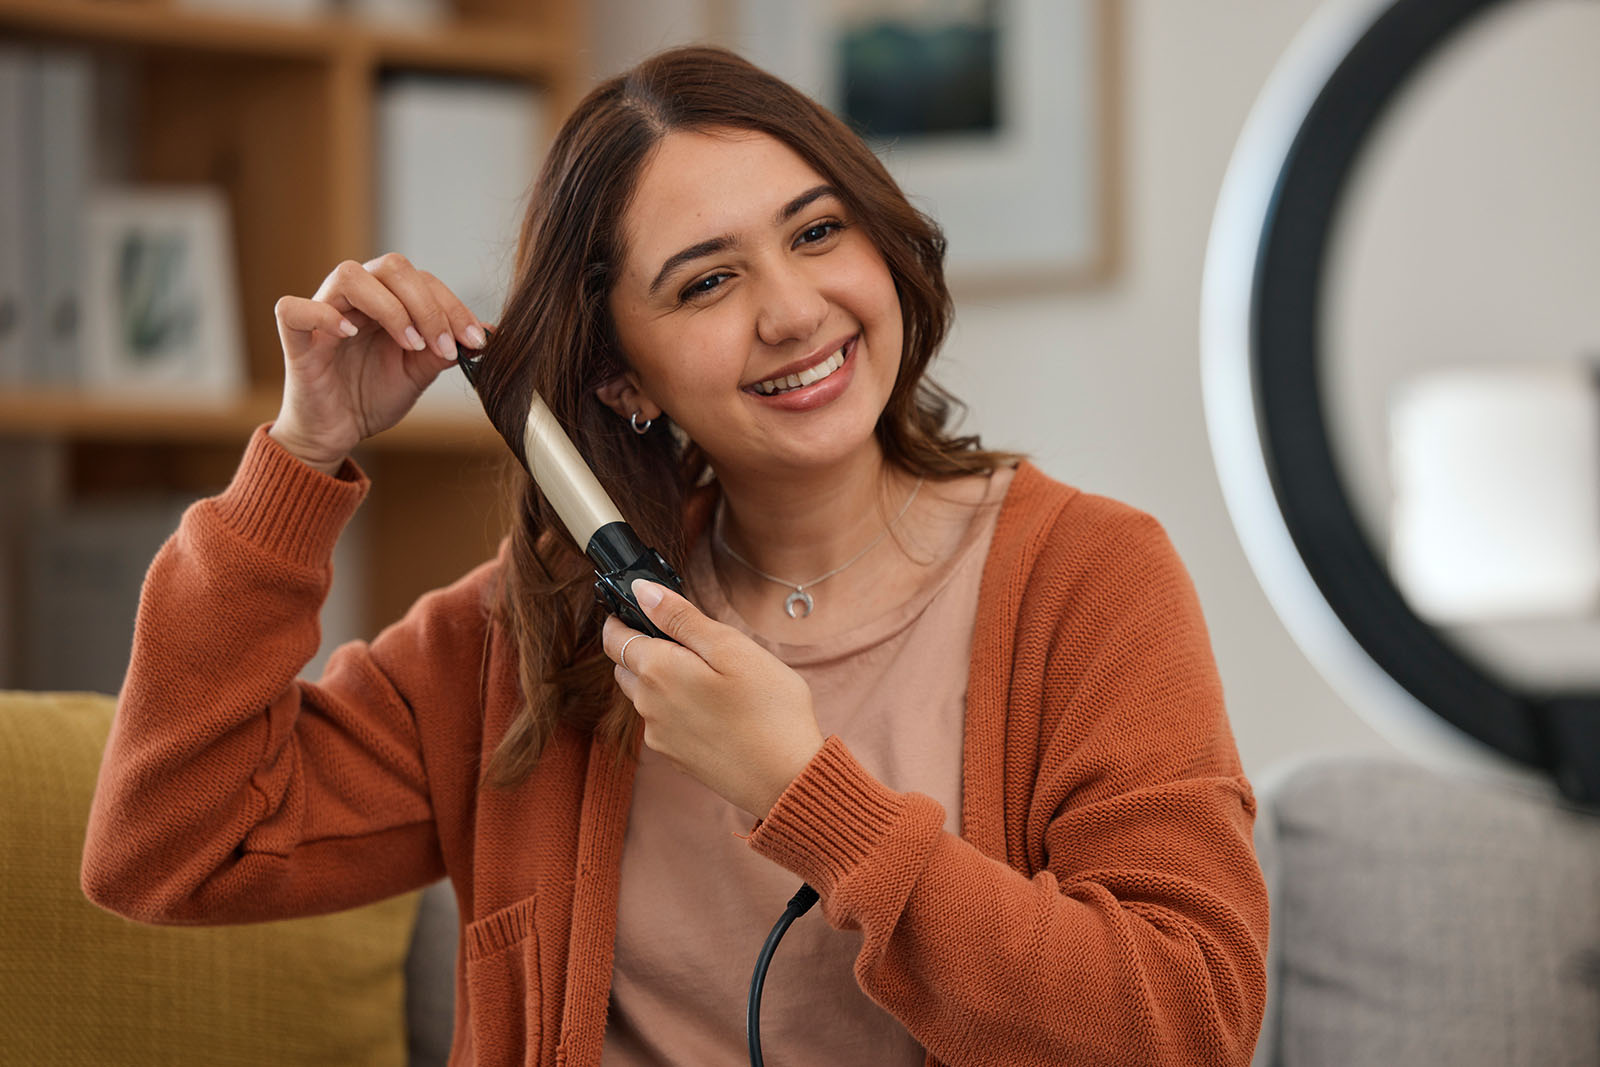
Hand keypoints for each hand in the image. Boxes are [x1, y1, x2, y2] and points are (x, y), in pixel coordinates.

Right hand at [269, 254, 489, 472]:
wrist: (337, 431)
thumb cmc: (372, 396)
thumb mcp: (418, 374)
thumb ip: (444, 351)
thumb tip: (487, 334)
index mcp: (387, 299)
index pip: (423, 280)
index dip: (453, 306)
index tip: (475, 340)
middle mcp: (355, 297)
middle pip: (391, 267)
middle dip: (428, 305)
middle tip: (442, 346)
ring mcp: (323, 312)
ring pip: (349, 275)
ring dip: (389, 307)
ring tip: (410, 344)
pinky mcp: (295, 338)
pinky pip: (292, 308)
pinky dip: (322, 315)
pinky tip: (349, 335)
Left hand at [604, 580, 824, 819]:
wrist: (788, 778)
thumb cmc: (768, 708)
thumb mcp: (730, 647)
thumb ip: (680, 617)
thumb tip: (642, 591)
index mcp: (656, 671)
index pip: (614, 637)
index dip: (621, 617)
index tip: (637, 607)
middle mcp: (647, 705)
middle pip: (626, 667)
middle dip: (643, 648)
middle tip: (686, 640)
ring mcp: (659, 736)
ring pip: (644, 695)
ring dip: (660, 679)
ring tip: (707, 674)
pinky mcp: (675, 757)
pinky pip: (662, 722)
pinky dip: (676, 708)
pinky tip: (713, 708)